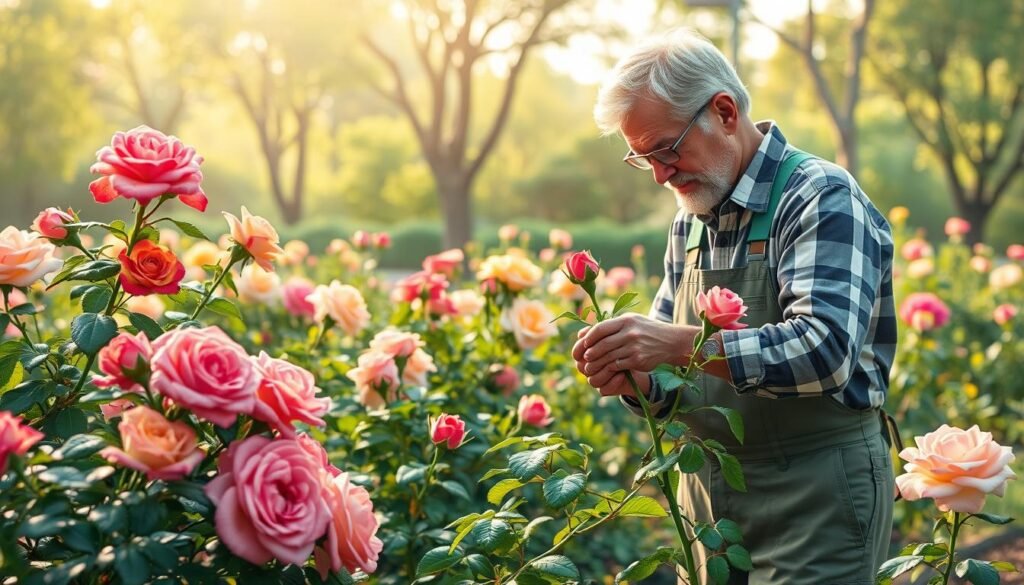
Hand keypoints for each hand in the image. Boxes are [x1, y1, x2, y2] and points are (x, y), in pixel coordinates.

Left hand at [571, 314, 690, 393]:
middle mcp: (630, 333)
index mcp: (626, 321)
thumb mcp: (630, 321)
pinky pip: (618, 365)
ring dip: (597, 363)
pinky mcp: (638, 360)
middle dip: (591, 352)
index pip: (601, 328)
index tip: (584, 343)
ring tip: (590, 367)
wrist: (670, 341)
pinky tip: (605, 369)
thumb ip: (608, 326)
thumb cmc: (645, 330)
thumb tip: (582, 334)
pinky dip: (609, 368)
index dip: (589, 337)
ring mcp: (634, 347)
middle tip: (584, 358)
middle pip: (603, 344)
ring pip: (608, 357)